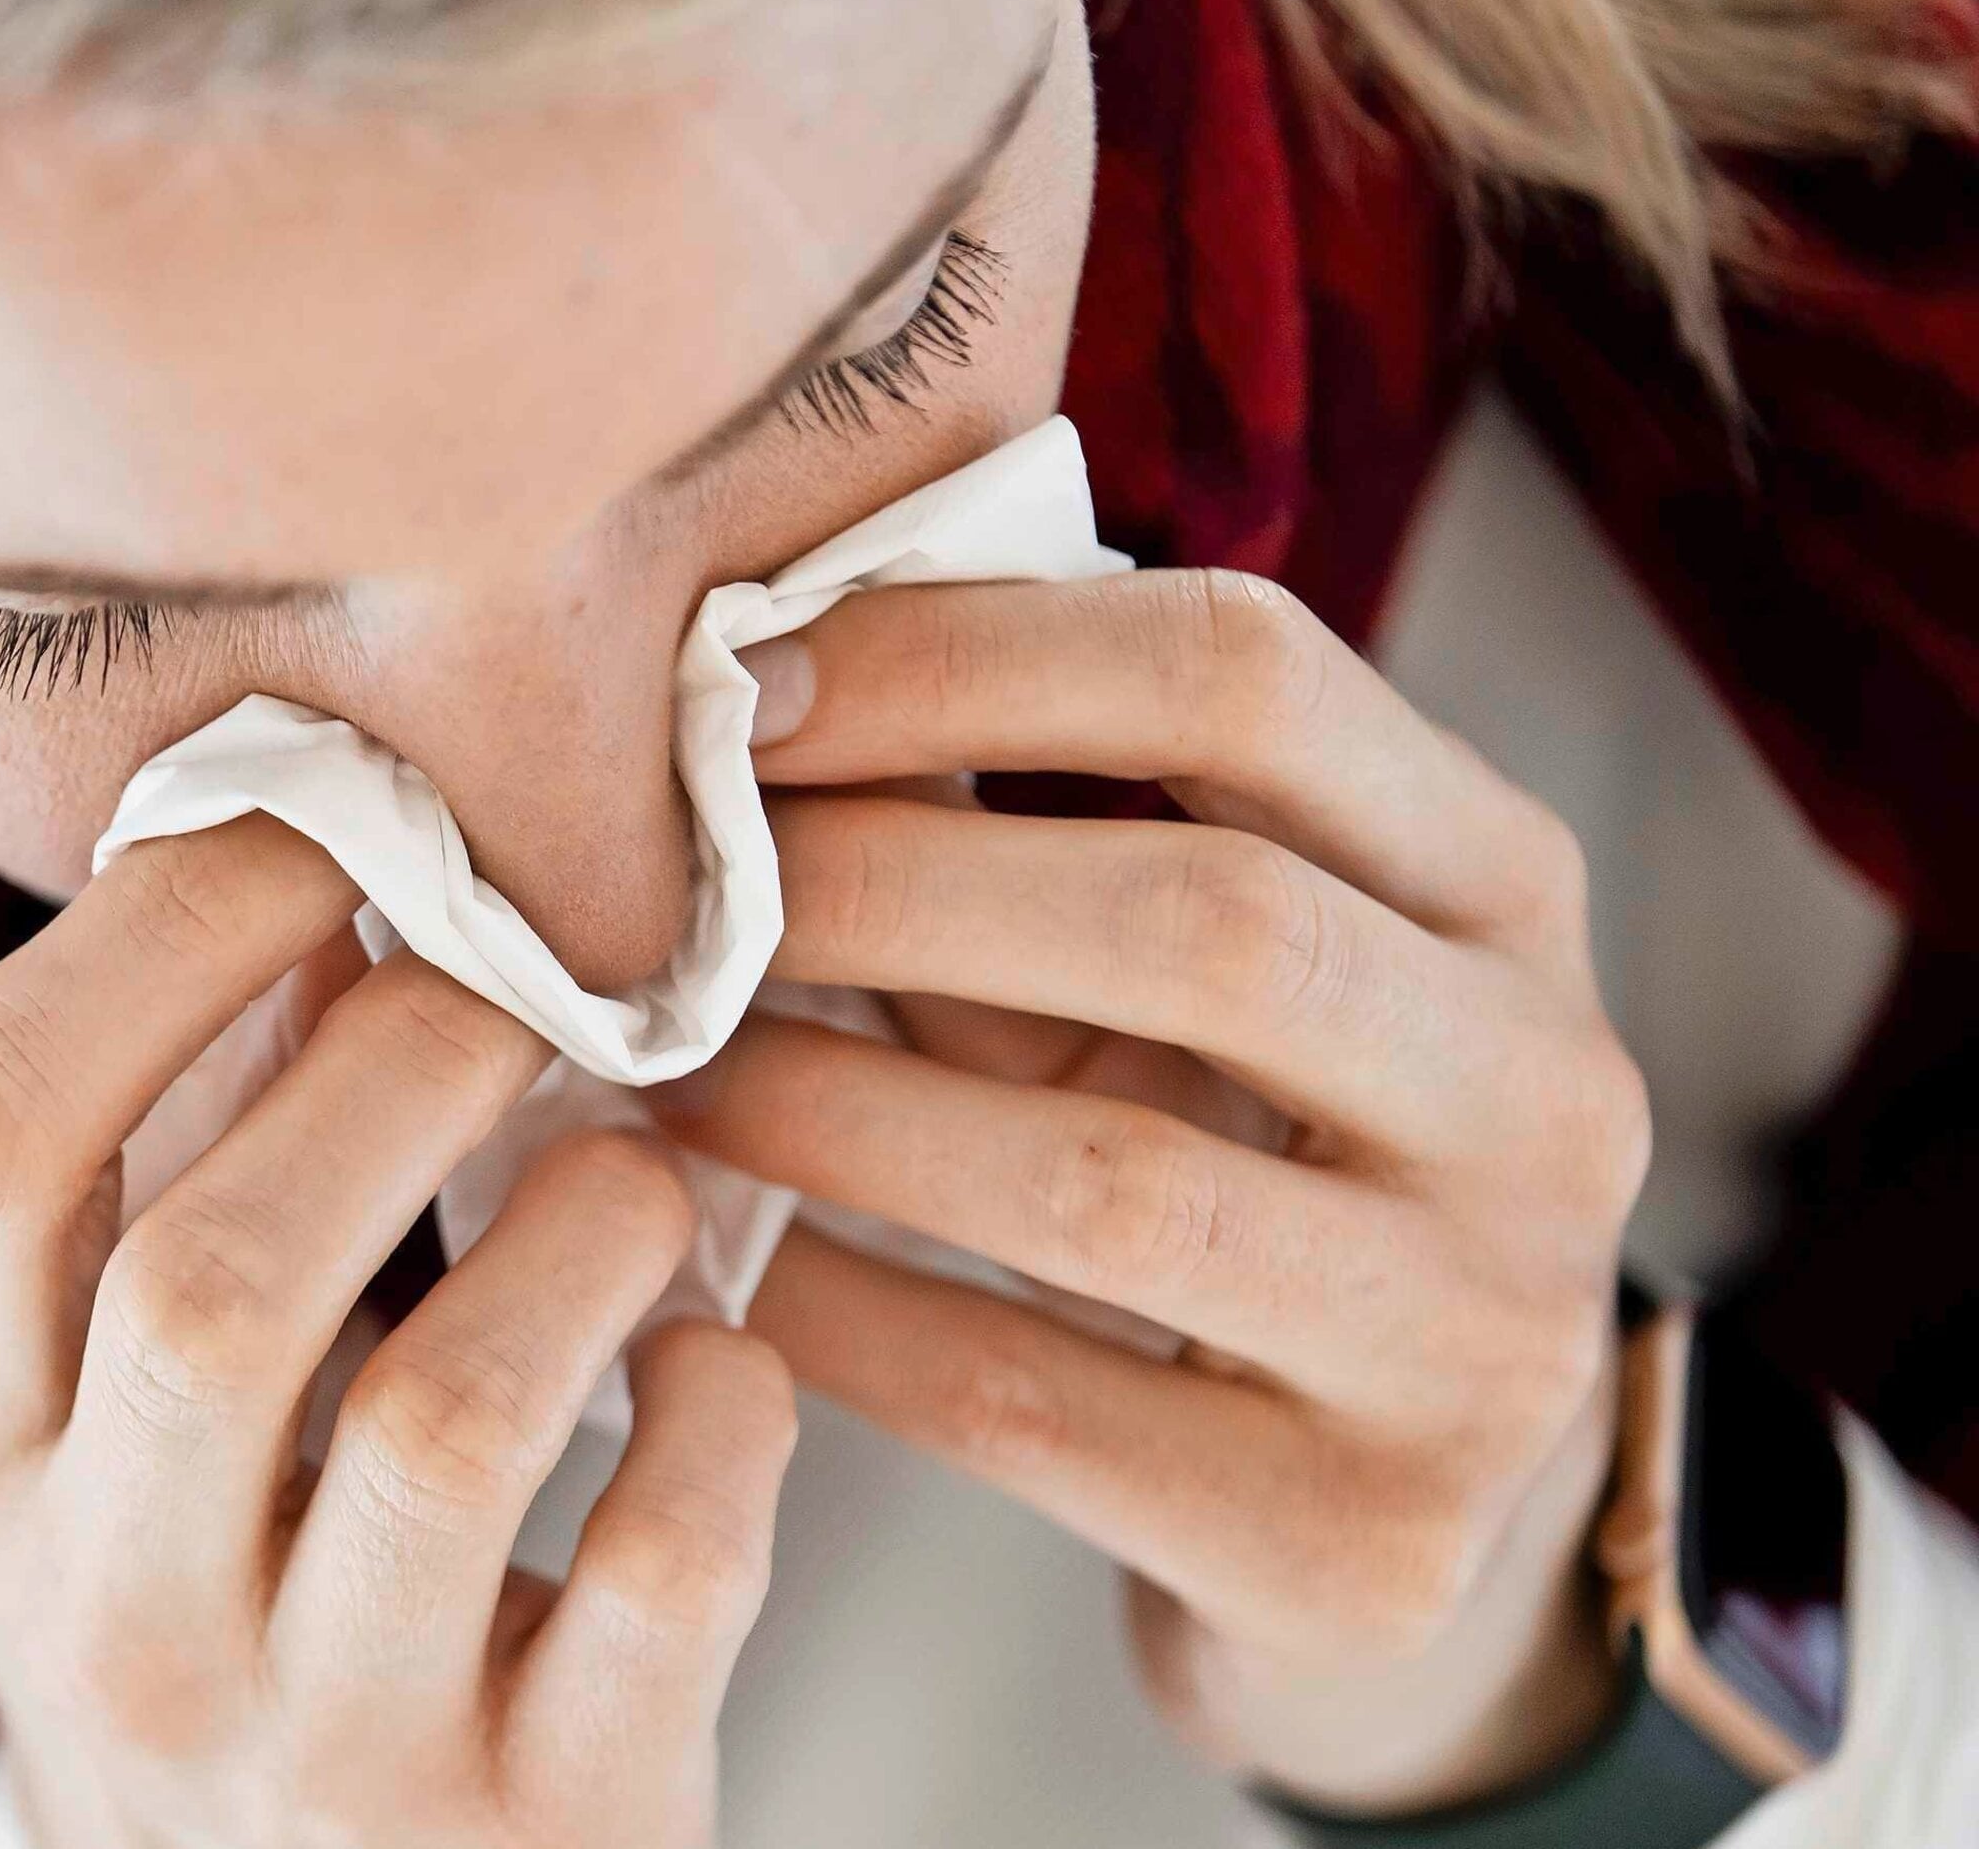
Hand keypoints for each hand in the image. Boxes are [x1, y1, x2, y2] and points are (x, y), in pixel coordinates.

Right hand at [0, 815, 799, 1846]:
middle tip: (529, 992)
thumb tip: (294, 818)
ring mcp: (313, 1743)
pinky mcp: (534, 1824)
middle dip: (412, 1062)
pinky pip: (666, 1568)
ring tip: (635, 1183)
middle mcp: (97, 1607)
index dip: (166, 922)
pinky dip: (731, 1417)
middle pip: (219, 1277)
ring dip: (590, 1228)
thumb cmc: (225, 1590)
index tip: (329, 821)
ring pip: (453, 1422)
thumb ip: (167, 1149)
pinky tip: (713, 1377)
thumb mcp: (107, 1402)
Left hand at [675, 570, 1639, 1811]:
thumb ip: (1022, 824)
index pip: (1246, 677)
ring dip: (825, 1107)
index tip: (735, 692)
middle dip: (885, 886)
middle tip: (666, 899)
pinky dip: (838, 1314)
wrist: (1388, 1522)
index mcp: (1504, 883)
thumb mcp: (1183, 969)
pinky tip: (715, 1262)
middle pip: (1202, 918)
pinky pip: (1028, 1404)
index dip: (961, 658)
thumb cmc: (1226, 1159)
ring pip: (1104, 1181)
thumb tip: (733, 677)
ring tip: (654, 1070)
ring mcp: (1479, 1335)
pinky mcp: (1357, 1542)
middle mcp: (1546, 1095)